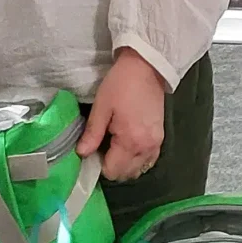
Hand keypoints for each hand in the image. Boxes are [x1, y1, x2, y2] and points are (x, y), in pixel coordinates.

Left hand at [78, 48, 165, 182]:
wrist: (147, 68)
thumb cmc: (121, 84)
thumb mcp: (102, 107)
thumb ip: (92, 133)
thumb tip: (81, 153)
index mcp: (130, 141)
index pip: (112, 171)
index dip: (99, 165)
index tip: (94, 152)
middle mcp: (145, 148)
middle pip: (125, 174)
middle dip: (112, 167)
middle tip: (103, 148)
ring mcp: (155, 146)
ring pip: (137, 171)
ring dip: (124, 165)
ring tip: (115, 147)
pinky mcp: (160, 140)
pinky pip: (147, 162)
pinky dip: (136, 161)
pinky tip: (128, 147)